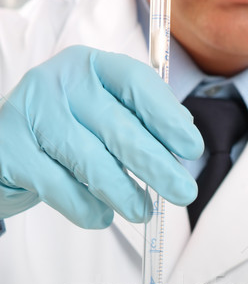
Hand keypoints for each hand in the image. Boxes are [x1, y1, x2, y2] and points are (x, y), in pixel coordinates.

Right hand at [0, 45, 202, 227]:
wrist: (5, 145)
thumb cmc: (65, 131)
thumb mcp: (100, 113)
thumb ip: (137, 119)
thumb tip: (186, 134)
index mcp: (91, 67)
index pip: (136, 83)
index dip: (167, 118)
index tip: (192, 149)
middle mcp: (60, 83)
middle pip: (118, 128)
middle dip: (156, 165)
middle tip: (183, 193)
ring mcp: (32, 115)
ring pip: (90, 162)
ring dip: (123, 193)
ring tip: (141, 212)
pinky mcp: (13, 152)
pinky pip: (61, 188)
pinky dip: (87, 209)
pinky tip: (101, 216)